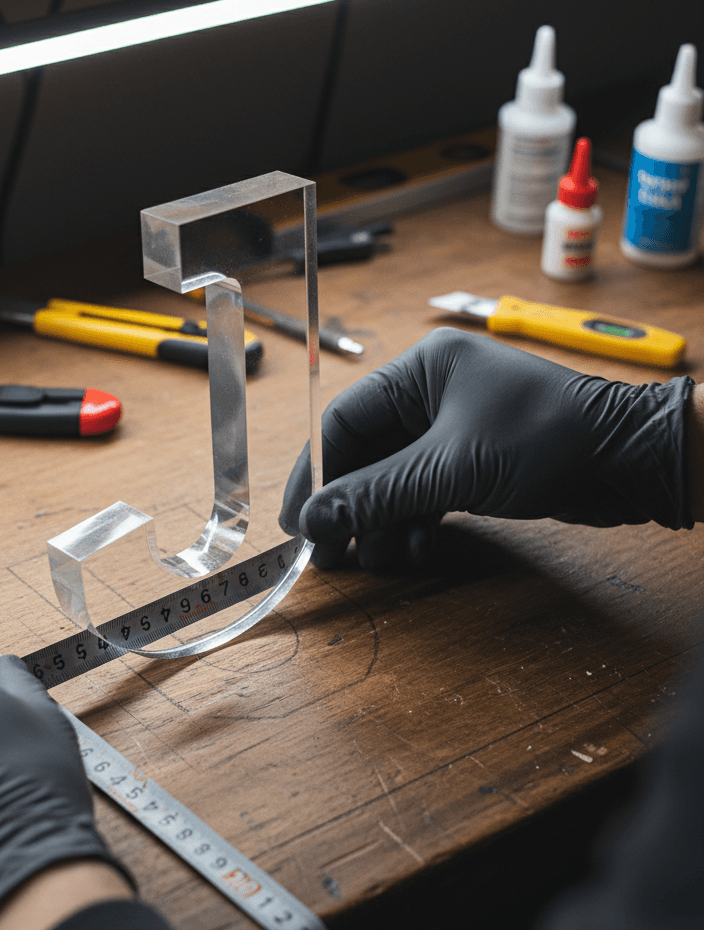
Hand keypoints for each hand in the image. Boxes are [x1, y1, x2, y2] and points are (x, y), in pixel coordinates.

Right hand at [280, 328, 695, 569]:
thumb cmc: (544, 440)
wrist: (631, 460)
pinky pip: (422, 492)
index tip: (299, 521)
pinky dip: (413, 522)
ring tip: (374, 559)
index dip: (316, 474)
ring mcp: (452, 428)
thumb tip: (314, 521)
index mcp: (419, 370)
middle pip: (365, 454)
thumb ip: (375, 495)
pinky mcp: (472, 461)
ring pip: (392, 479)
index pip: (343, 421)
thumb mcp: (448, 469)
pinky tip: (412, 549)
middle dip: (349, 506)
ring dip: (380, 522)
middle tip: (329, 552)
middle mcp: (430, 394)